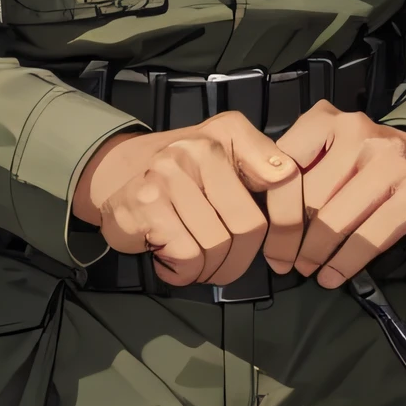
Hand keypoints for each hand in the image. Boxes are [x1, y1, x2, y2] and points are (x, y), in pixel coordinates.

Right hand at [71, 116, 303, 286]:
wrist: (114, 172)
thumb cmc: (183, 174)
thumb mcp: (226, 153)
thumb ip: (262, 163)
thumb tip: (290, 179)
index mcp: (228, 134)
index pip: (282, 179)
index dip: (291, 224)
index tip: (283, 253)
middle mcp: (198, 149)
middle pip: (248, 226)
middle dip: (240, 258)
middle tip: (225, 262)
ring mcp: (168, 176)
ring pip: (217, 246)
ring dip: (209, 268)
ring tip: (195, 259)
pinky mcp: (145, 205)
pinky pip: (187, 257)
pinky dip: (183, 272)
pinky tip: (172, 260)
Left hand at [273, 103, 405, 288]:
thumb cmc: (368, 163)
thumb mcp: (329, 150)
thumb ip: (299, 169)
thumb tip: (263, 218)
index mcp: (328, 120)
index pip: (285, 169)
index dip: (273, 211)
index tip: (267, 239)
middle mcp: (360, 134)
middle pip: (311, 199)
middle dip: (292, 240)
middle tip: (285, 261)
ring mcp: (392, 163)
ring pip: (337, 222)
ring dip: (316, 255)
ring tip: (308, 269)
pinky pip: (369, 239)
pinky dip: (345, 264)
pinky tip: (334, 275)